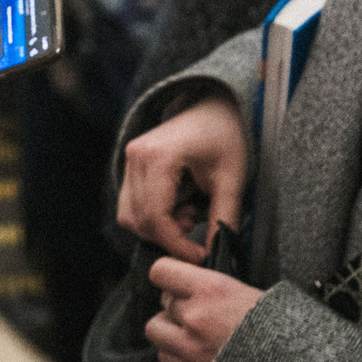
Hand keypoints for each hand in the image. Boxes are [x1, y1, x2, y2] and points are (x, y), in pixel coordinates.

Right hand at [117, 92, 246, 261]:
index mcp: (159, 157)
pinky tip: (179, 207)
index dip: (176, 244)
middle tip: (197, 230)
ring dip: (158, 227)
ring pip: (129, 215)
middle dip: (168, 237)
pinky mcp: (131, 165)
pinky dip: (152, 216)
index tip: (200, 256)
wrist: (214, 106)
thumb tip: (218, 254)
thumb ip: (224, 218)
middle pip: (139, 219)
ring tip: (189, 214)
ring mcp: (129, 160)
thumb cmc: (225, 136)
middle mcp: (135, 157)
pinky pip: (131, 205)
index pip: (156, 216)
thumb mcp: (232, 178)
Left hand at [144, 257, 262, 361]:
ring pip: (155, 328)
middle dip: (177, 303)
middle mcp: (196, 316)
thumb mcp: (250, 291)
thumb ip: (215, 284)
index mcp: (213, 289)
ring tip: (192, 331)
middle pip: (163, 300)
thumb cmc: (279, 326)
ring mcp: (190, 346)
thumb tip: (195, 276)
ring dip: (169, 328)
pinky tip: (195, 350)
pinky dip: (174, 352)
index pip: (161, 271)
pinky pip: (164, 355)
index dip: (168, 274)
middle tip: (199, 309)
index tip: (178, 280)